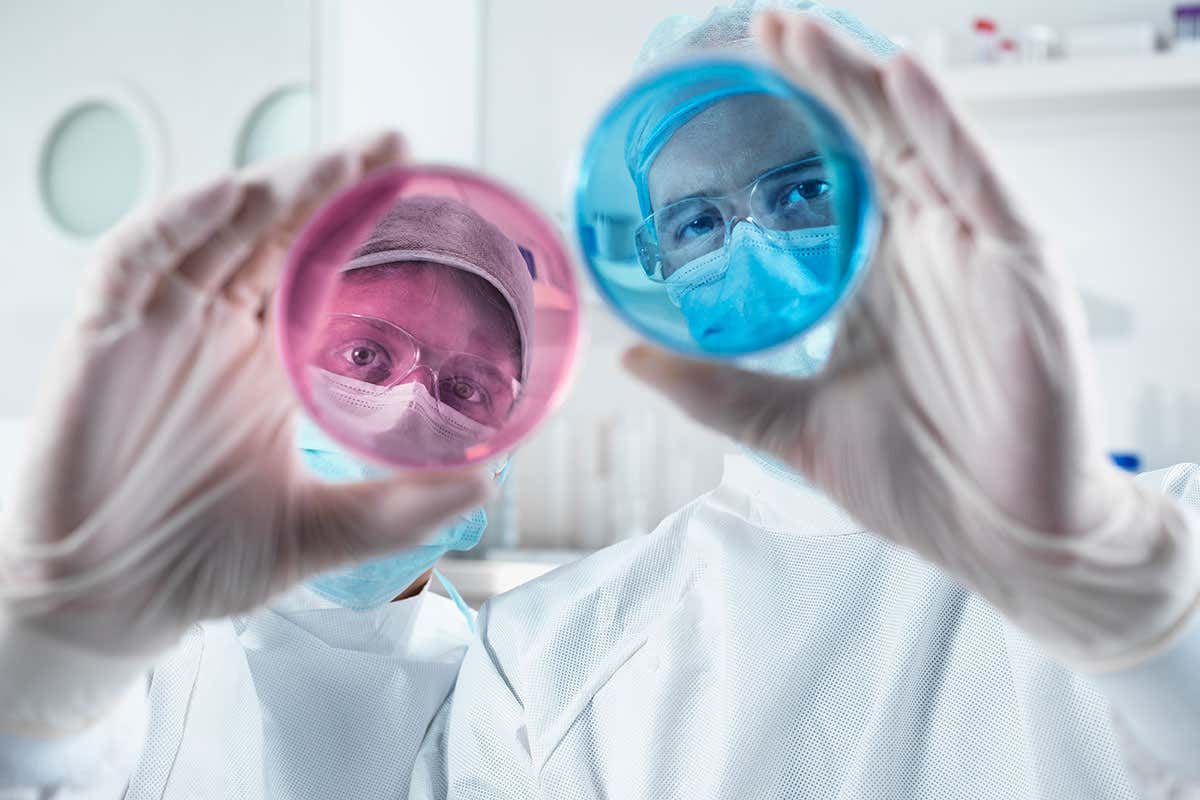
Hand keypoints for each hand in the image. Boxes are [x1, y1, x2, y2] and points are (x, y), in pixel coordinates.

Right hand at [0, 133, 489, 732]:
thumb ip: (397, 511)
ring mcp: (162, 329)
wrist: (111, 605)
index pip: (320, 269)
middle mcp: (222, 333)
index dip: (361, 225)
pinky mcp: (105, 338)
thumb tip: (486, 487)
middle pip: (276, 233)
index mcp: (273, 365)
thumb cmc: (204, 564)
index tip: (418, 187)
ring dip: (273, 190)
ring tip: (337, 163)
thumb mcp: (319, 533)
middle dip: (329, 185)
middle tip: (390, 147)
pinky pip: (133, 261)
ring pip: (216, 232)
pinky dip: (176, 224)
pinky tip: (231, 199)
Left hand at [626, 14, 1199, 668]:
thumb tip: (637, 362)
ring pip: (921, 143)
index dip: (793, 119)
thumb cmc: (922, 482)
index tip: (736, 75)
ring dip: (863, 82)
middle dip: (818, 78)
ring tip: (802, 34)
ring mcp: (977, 254)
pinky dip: (946, 131)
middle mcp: (928, 249)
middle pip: (872, 139)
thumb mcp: (792, 427)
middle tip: (761, 27)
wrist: (1003, 543)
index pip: (835, 173)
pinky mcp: (1023, 273)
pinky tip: (903, 81)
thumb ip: (719, 391)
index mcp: (880, 275)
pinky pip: (983, 186)